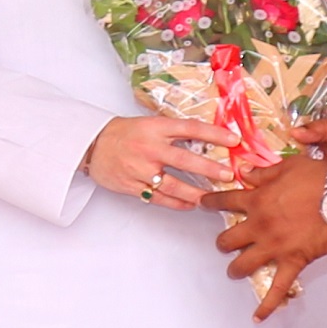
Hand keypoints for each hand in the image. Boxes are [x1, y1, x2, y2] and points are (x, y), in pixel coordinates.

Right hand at [85, 115, 237, 207]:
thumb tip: (206, 139)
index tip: (234, 140)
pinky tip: (190, 204)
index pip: (190, 129)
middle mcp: (149, 148)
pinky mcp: (132, 186)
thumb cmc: (124, 132)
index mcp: (155, 128)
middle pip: (185, 159)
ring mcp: (140, 169)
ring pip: (173, 184)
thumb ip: (173, 132)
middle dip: (210, 169)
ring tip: (211, 197)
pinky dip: (176, 203)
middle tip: (229, 175)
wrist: (92, 144)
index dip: (214, 134)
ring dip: (195, 193)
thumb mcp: (149, 123)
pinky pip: (158, 198)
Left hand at [209, 149, 326, 320]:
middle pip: (228, 240)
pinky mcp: (292, 262)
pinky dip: (267, 305)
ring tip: (235, 270)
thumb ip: (263, 172)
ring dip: (235, 268)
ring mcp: (274, 247)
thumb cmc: (320, 179)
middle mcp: (260, 226)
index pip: (224, 201)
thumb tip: (245, 171)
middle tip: (225, 243)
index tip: (203, 203)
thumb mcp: (288, 166)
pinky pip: (277, 289)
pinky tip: (258, 317)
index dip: (210, 202)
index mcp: (257, 201)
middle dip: (223, 242)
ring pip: (242, 265)